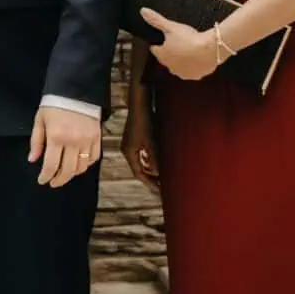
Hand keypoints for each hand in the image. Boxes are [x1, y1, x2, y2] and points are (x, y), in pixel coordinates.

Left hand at [30, 107, 101, 188]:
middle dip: (59, 180)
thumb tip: (32, 160)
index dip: (45, 177)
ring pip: (81, 167)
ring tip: (64, 174)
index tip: (42, 181)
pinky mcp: (97, 137)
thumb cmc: (54, 104)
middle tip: (53, 182)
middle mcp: (73, 141)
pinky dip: (86, 164)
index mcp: (56, 137)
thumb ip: (36, 141)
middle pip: (67, 170)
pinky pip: (93, 158)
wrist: (75, 89)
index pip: (51, 165)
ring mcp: (87, 140)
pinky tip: (78, 164)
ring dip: (72, 174)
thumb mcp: (39, 120)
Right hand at [119, 80, 159, 194]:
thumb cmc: (144, 120)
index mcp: (129, 152)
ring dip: (153, 169)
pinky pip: (146, 153)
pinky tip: (164, 160)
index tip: (161, 193)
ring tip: (165, 176)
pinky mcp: (139, 135)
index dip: (150, 184)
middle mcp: (129, 149)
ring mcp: (133, 142)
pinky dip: (154, 160)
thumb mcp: (150, 141)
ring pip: (144, 161)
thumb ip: (154, 158)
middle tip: (164, 187)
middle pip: (140, 169)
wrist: (140, 100)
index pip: (138, 173)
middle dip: (151, 178)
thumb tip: (158, 173)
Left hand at [140, 8, 217, 81]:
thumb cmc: (188, 39)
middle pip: (166, 60)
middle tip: (174, 46)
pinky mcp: (196, 76)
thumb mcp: (171, 27)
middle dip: (168, 54)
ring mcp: (184, 73)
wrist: (210, 50)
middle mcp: (171, 67)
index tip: (157, 43)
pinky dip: (192, 66)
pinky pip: (192, 71)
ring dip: (180, 61)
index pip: (155, 50)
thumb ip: (156, 20)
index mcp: (163, 55)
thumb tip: (143, 11)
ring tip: (185, 52)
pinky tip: (196, 60)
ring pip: (178, 67)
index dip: (157, 46)